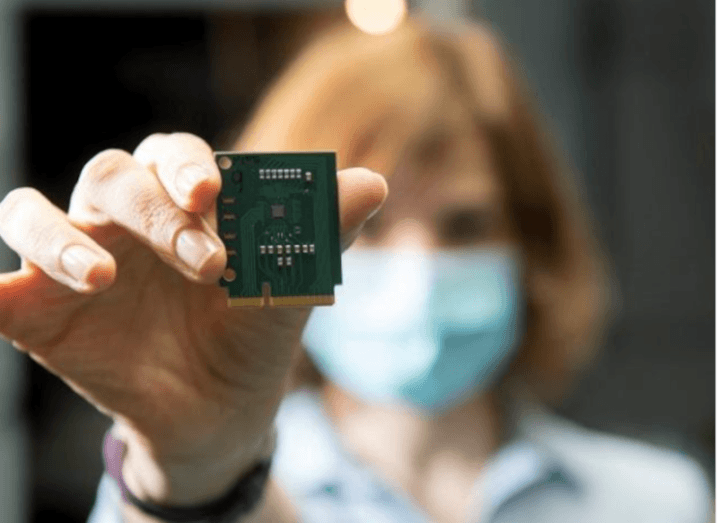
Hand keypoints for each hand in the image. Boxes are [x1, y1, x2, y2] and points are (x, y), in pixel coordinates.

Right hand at [0, 133, 386, 495]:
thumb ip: (324, 233)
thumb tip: (373, 183)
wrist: (221, 409)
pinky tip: (3, 299)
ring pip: (31, 213)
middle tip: (204, 261)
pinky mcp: (38, 315)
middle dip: (154, 212)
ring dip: (59, 237)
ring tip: (101, 275)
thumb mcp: (290, 285)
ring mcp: (74, 264)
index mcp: (180, 203)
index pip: (169, 156)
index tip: (214, 194)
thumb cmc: (252, 334)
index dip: (185, 166)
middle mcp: (123, 221)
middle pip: (109, 177)